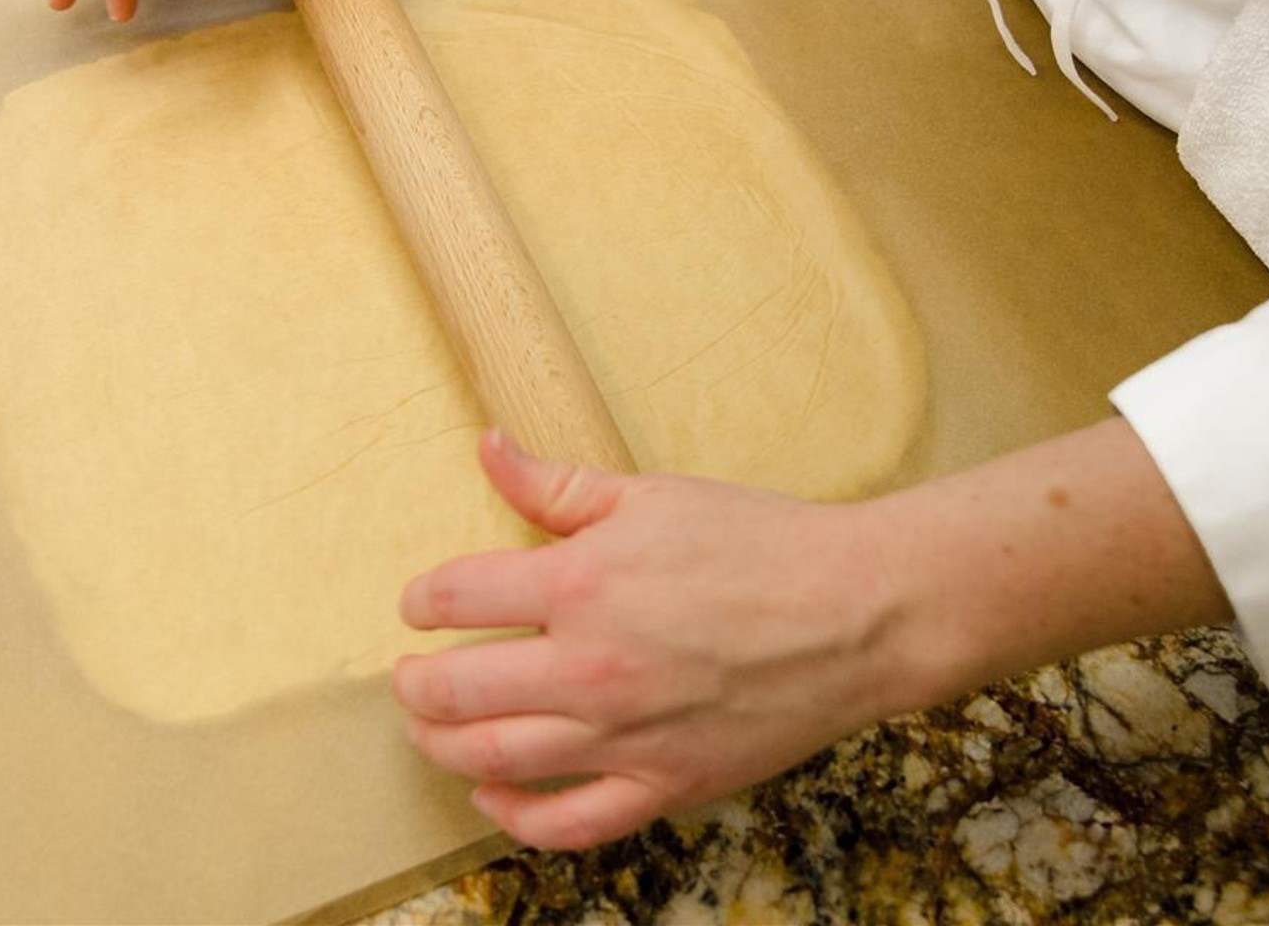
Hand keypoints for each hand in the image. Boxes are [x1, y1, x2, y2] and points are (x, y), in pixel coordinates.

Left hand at [394, 419, 1233, 850]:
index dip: (422, 601)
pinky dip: (514, 818)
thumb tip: (487, 445)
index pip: (455, 597)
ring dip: (443, 747)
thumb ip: (559, 483)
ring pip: (493, 761)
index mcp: (581, 581)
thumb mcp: (655, 495)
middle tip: (411, 676)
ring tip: (433, 730)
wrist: (857, 611)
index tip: (420, 605)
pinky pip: (568, 824)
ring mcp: (624, 736)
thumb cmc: (762, 542)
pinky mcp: (663, 784)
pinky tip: (493, 796)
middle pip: (453, 691)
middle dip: (414, 685)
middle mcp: (588, 666)